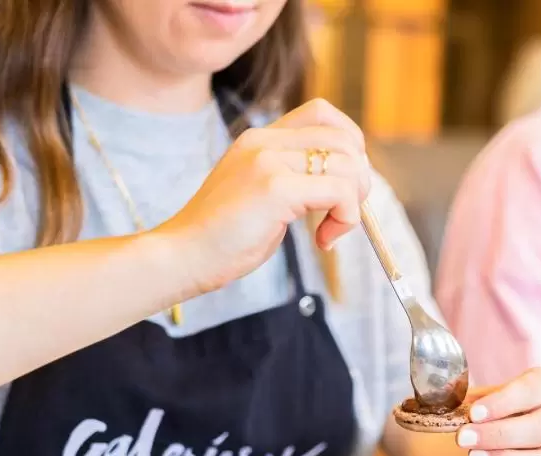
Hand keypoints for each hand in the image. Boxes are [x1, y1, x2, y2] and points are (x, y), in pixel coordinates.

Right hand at [155, 98, 371, 293]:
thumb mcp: (261, 196)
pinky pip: (340, 192)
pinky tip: (323, 241)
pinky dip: (346, 218)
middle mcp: (264, 141)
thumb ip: (294, 181)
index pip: (324, 114)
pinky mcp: (275, 187)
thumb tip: (345, 186)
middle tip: (342, 215)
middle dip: (359, 180)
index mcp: (259, 139)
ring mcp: (268, 161)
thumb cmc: (221, 239)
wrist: (180, 256)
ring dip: (353, 204)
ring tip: (329, 232)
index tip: (343, 186)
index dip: (349, 147)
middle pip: (345, 139)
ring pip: (348, 165)